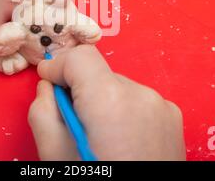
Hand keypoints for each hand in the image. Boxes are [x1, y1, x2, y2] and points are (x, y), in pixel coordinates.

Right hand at [28, 45, 185, 160]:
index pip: (81, 57)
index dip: (58, 67)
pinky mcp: (171, 116)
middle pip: (97, 74)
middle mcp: (142, 95)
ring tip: (99, 140)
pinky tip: (120, 142)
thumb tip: (49, 88)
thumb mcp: (54, 155)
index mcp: (111, 101)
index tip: (48, 81)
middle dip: (78, 91)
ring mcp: (161, 105)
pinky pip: (135, 100)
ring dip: (100, 103)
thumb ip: (43, 110)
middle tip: (72, 124)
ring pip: (116, 87)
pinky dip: (121, 111)